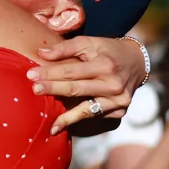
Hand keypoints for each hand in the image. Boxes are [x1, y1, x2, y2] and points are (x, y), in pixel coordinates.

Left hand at [26, 37, 145, 133]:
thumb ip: (66, 48)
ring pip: (86, 110)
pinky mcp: (119, 111)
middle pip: (76, 89)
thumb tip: (42, 53)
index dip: (50, 73)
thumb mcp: (90, 43)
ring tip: (51, 124)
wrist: (137, 63)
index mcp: (105, 64)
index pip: (72, 71)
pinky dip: (78, 120)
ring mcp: (118, 100)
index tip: (31, 75)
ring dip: (66, 117)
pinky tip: (62, 125)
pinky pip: (94, 116)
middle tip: (34, 90)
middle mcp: (113, 84)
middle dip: (53, 90)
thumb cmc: (108, 51)